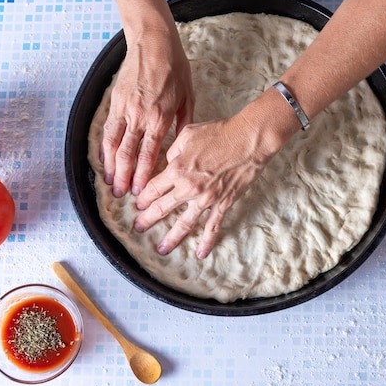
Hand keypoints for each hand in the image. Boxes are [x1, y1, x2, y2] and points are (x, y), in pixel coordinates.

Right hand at [101, 27, 193, 197]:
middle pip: (127, 154)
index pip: (148, 155)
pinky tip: (103, 159)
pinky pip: (107, 128)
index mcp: (161, 118)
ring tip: (108, 183)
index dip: (141, 176)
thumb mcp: (189, 97)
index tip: (138, 191)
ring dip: (110, 166)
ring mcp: (125, 109)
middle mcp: (140, 117)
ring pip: (112, 144)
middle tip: (120, 195)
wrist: (154, 42)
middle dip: (123, 177)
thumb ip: (184, 125)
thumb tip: (181, 147)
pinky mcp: (115, 101)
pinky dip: (103, 147)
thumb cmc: (176, 69)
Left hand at [133, 113, 273, 258]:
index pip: (153, 188)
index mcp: (177, 168)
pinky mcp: (223, 203)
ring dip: (171, 237)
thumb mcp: (188, 134)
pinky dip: (207, 242)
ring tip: (162, 248)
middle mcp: (188, 187)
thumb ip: (173, 150)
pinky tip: (200, 254)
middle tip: (138, 228)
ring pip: (184, 223)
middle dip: (148, 219)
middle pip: (162, 208)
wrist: (248, 139)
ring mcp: (206, 198)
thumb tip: (169, 162)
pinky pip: (213, 226)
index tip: (137, 205)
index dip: (143, 198)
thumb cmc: (219, 132)